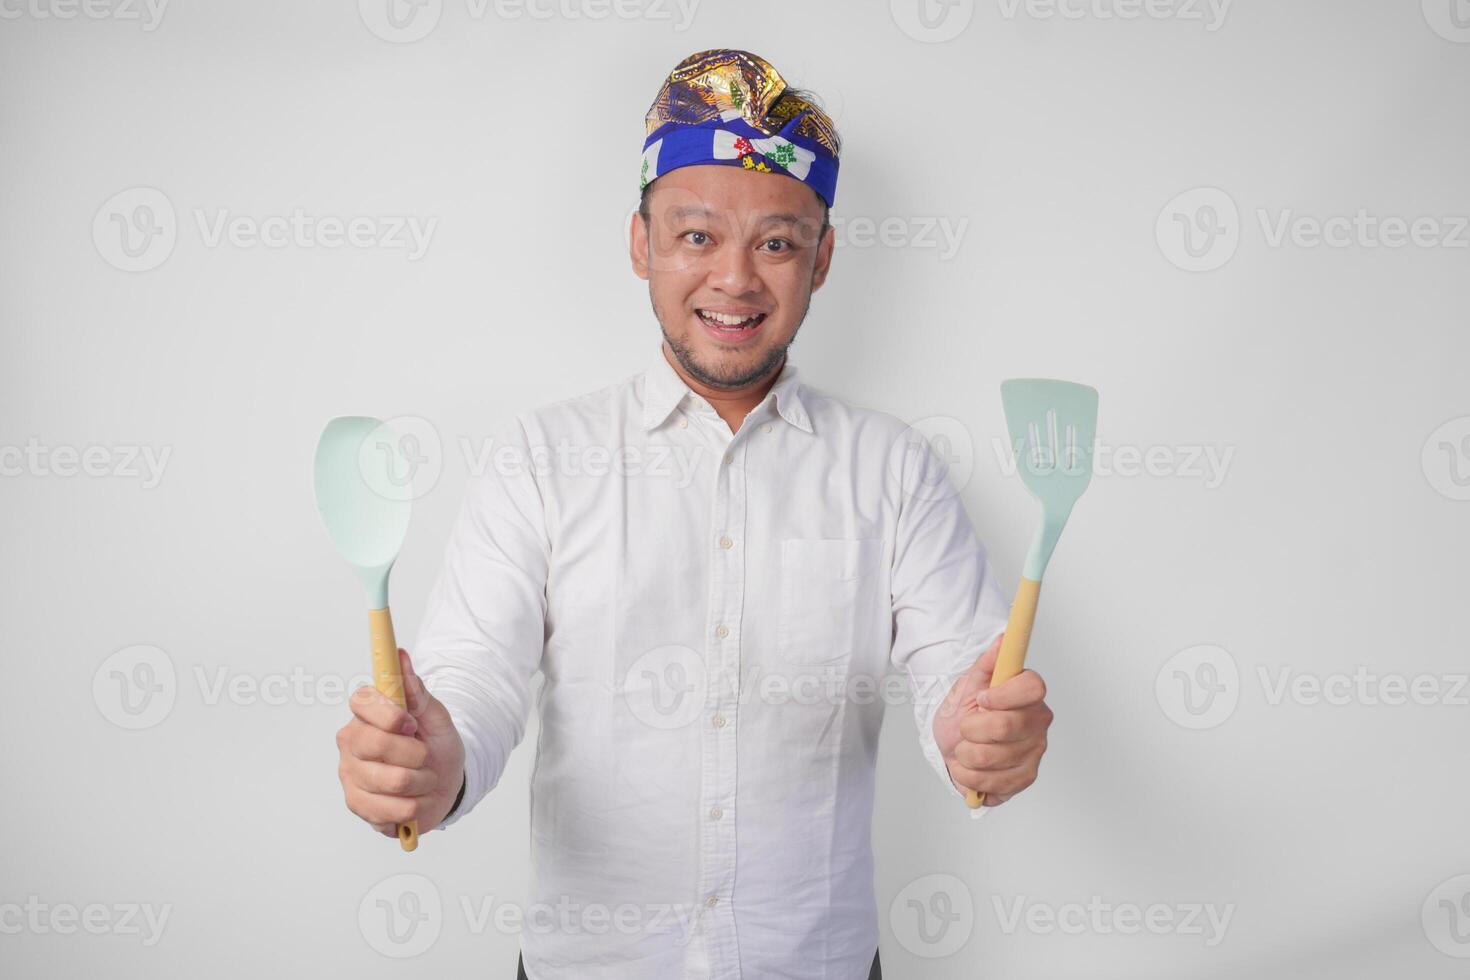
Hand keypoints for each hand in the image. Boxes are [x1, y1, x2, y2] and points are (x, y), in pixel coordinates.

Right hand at [335, 648, 465, 836]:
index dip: (389, 714)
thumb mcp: (437, 718)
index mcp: (367, 713)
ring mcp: (350, 774)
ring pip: (391, 780)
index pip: (361, 701)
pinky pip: (390, 809)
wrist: (445, 785)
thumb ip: (417, 692)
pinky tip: (413, 799)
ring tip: (423, 778)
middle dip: (415, 753)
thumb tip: (400, 657)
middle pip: (375, 744)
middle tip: (424, 755)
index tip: (411, 723)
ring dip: (421, 781)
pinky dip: (414, 806)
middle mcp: (351, 741)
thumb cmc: (437, 746)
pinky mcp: (356, 804)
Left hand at [933, 633, 1053, 806]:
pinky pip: (997, 783)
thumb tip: (1004, 640)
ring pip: (995, 757)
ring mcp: (1034, 751)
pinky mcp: (1026, 777)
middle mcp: (1037, 721)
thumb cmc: (962, 714)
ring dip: (966, 755)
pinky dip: (972, 777)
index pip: (1032, 687)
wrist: (952, 746)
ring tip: (964, 749)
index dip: (1003, 695)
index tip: (982, 699)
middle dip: (971, 729)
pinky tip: (970, 767)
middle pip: (1006, 726)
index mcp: (1027, 693)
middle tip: (964, 728)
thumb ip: (987, 664)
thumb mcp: (967, 686)